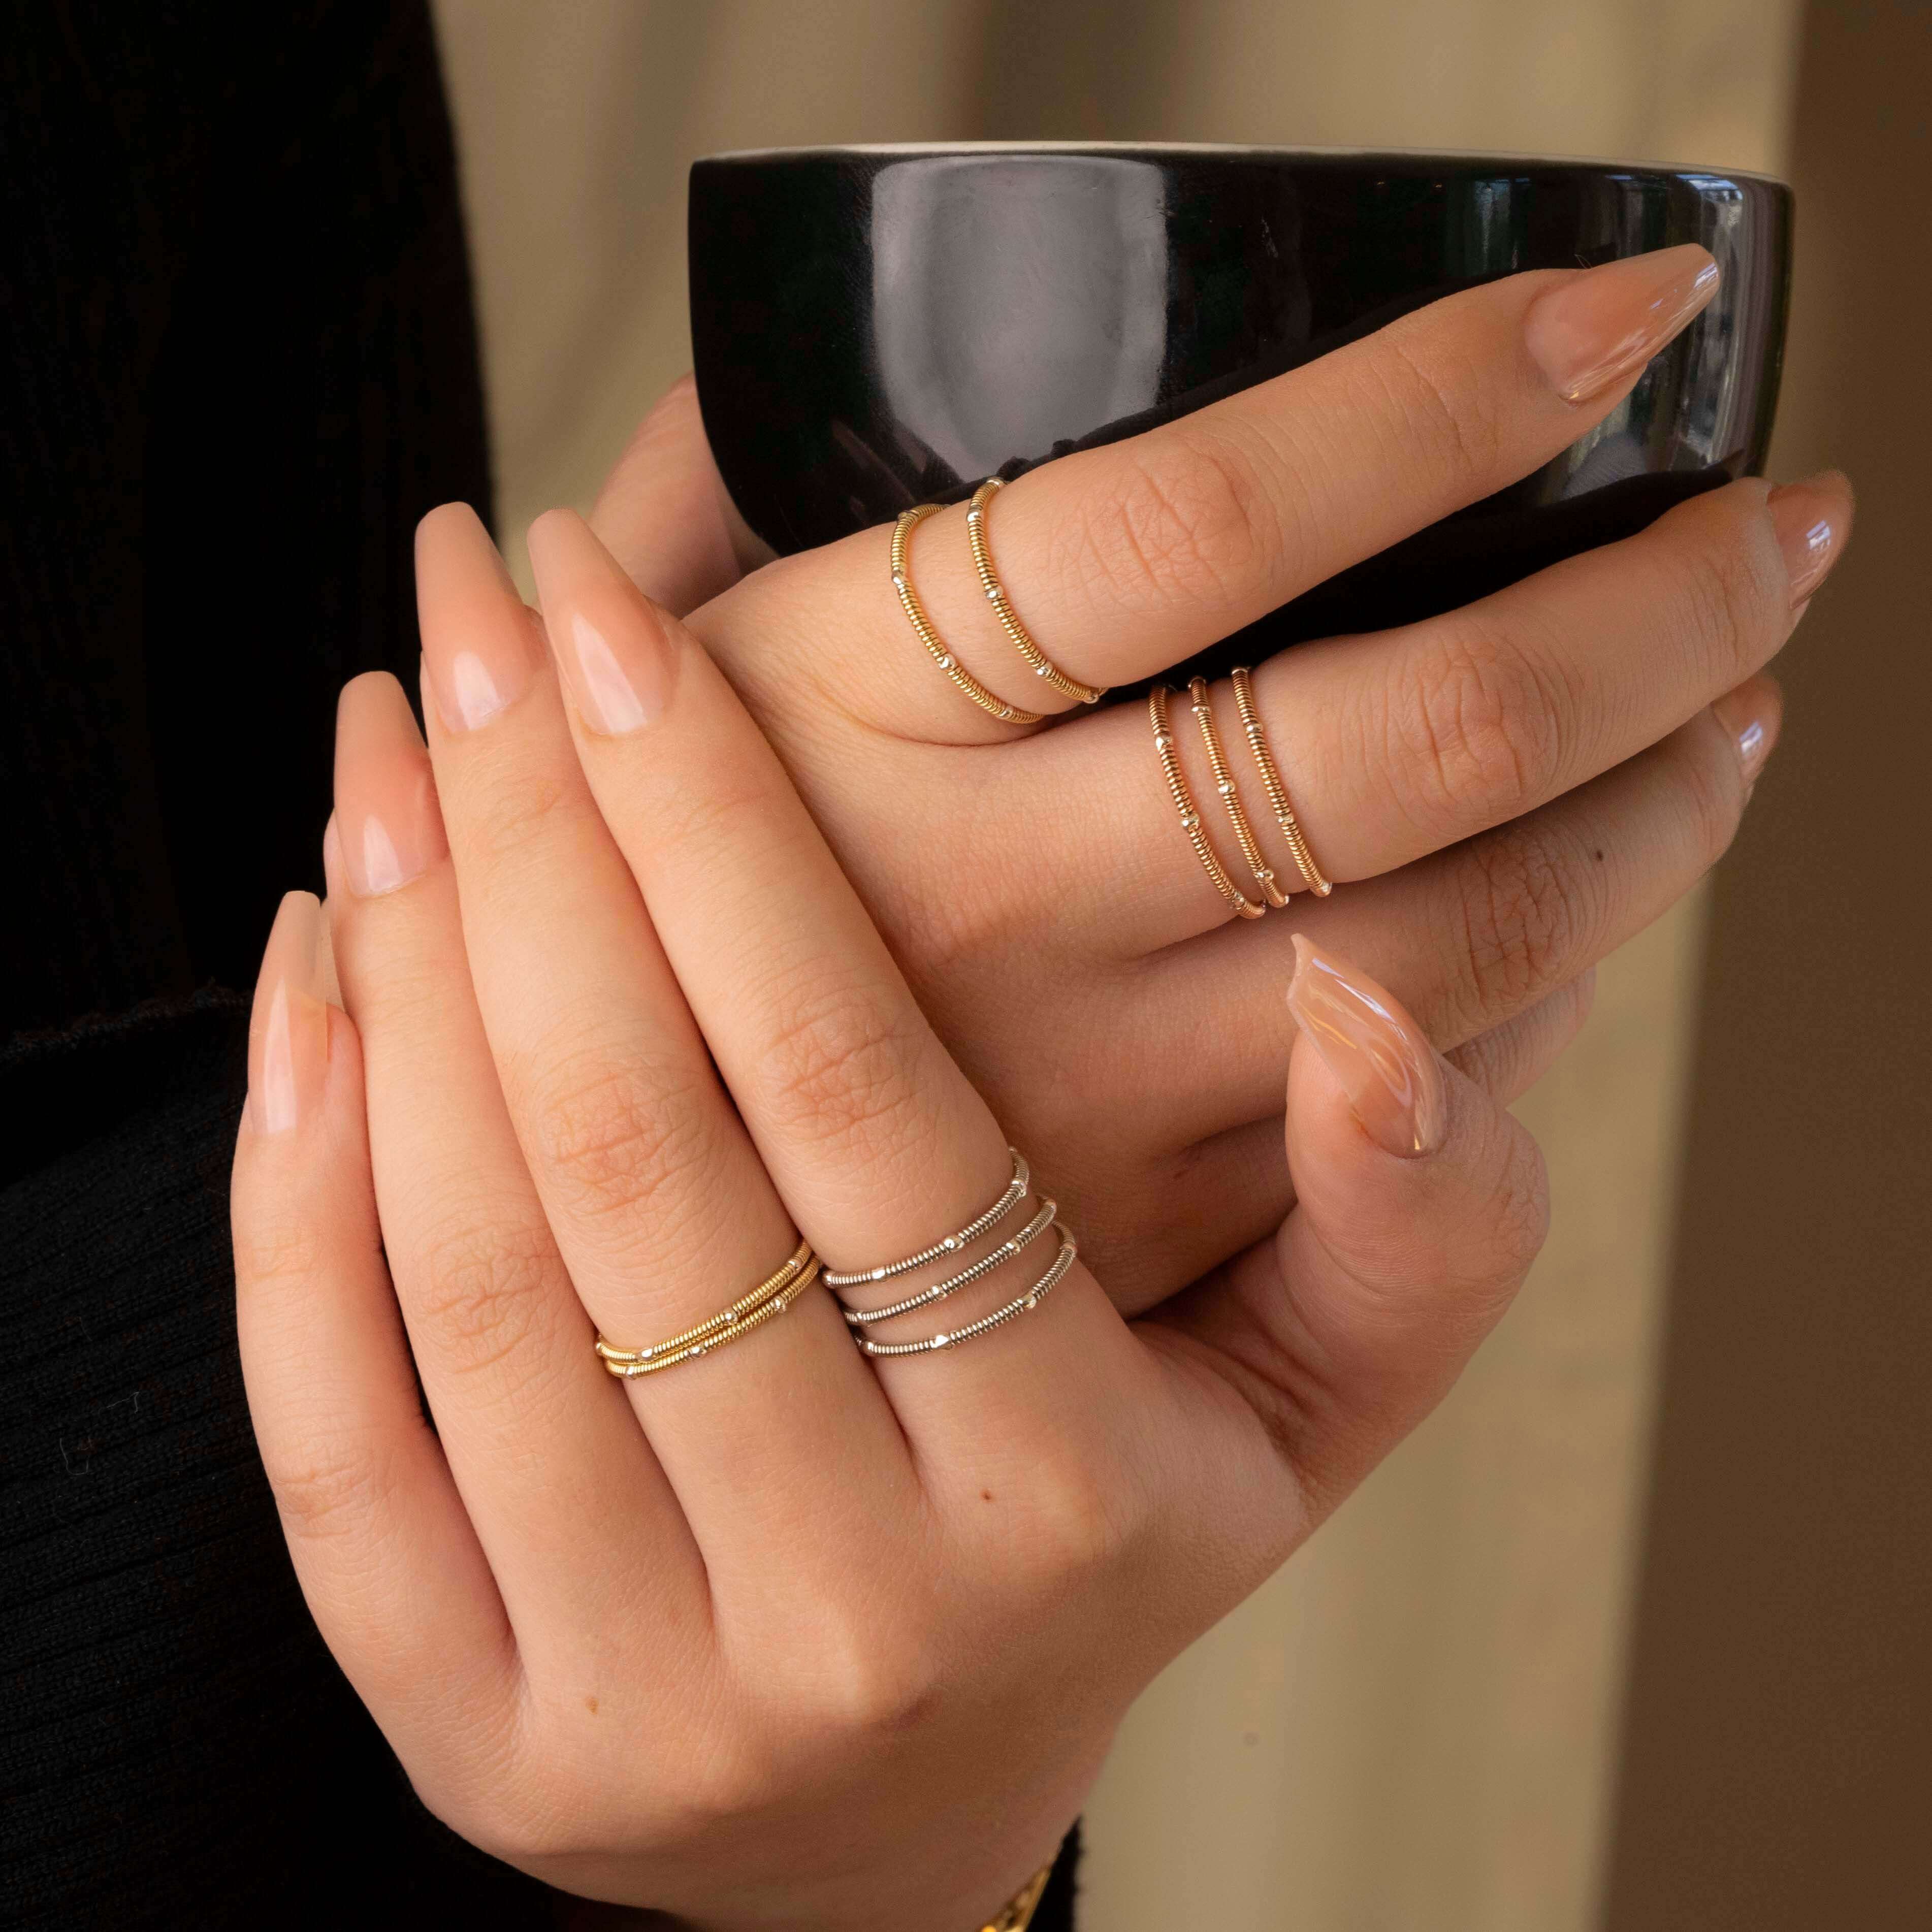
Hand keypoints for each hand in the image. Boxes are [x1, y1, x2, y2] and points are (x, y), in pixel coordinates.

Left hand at [235, 507, 1556, 1927]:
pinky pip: (328, 1420)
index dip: (711, 825)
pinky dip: (296, 1172)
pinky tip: (308, 970)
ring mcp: (632, 1694)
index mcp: (1068, 1496)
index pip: (857, 1096)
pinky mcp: (463, 1728)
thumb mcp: (1304, 1402)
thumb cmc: (1101, 1544)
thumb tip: (1377, 1007)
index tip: (609, 613)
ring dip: (405, 961)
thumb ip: (1412, 1226)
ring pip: (472, 1264)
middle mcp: (846, 1610)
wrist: (896, 1827)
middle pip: (639, 1155)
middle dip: (528, 836)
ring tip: (387, 738)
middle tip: (468, 608)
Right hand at [589, 247, 1850, 1307]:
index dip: (1438, 393)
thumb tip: (764, 376)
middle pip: (1410, 735)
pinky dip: (1545, 990)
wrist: (593, 1213)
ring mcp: (1073, 1092)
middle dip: (1657, 609)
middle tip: (1777, 525)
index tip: (1615, 308)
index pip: (1199, 512)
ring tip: (1741, 696)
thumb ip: (697, 520)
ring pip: (1467, 946)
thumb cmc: (621, 893)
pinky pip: (1413, 1106)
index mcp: (843, 711)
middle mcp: (976, 906)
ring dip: (1657, 804)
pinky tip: (1600, 886)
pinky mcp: (1141, 1230)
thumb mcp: (623, 685)